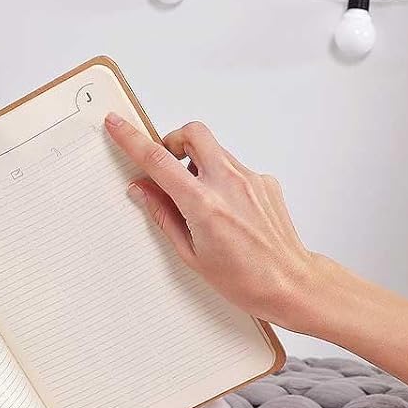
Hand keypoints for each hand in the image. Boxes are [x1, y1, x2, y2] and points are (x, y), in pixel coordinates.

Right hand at [103, 112, 321, 328]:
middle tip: (168, 165)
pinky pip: (235, 168)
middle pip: (194, 133)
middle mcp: (229, 183)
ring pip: (216, 151)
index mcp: (204, 204)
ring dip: (199, 164)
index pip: (158, 161)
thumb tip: (142, 189)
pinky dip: (222, 180)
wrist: (289, 282)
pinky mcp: (266, 181)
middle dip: (174, 140)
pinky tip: (227, 212)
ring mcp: (251, 179)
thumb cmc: (244, 279)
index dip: (132, 140)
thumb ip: (163, 215)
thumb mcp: (191, 254)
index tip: (117, 125)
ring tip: (201, 202)